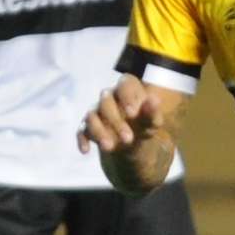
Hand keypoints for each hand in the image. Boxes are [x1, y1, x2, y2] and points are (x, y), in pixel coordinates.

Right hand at [78, 78, 172, 195]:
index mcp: (127, 89)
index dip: (127, 97)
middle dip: (116, 121)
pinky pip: (81, 130)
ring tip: (109, 147)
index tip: (132, 114)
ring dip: (99, 131)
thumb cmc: (143, 125)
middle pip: (106, 101)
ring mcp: (96, 111)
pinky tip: (86, 150)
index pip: (125, 84)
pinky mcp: (86, 127)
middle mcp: (109, 97)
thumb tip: (154, 100)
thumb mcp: (152, 122)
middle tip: (128, 139)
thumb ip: (152, 112)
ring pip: (91, 116)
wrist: (131, 143)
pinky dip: (82, 140)